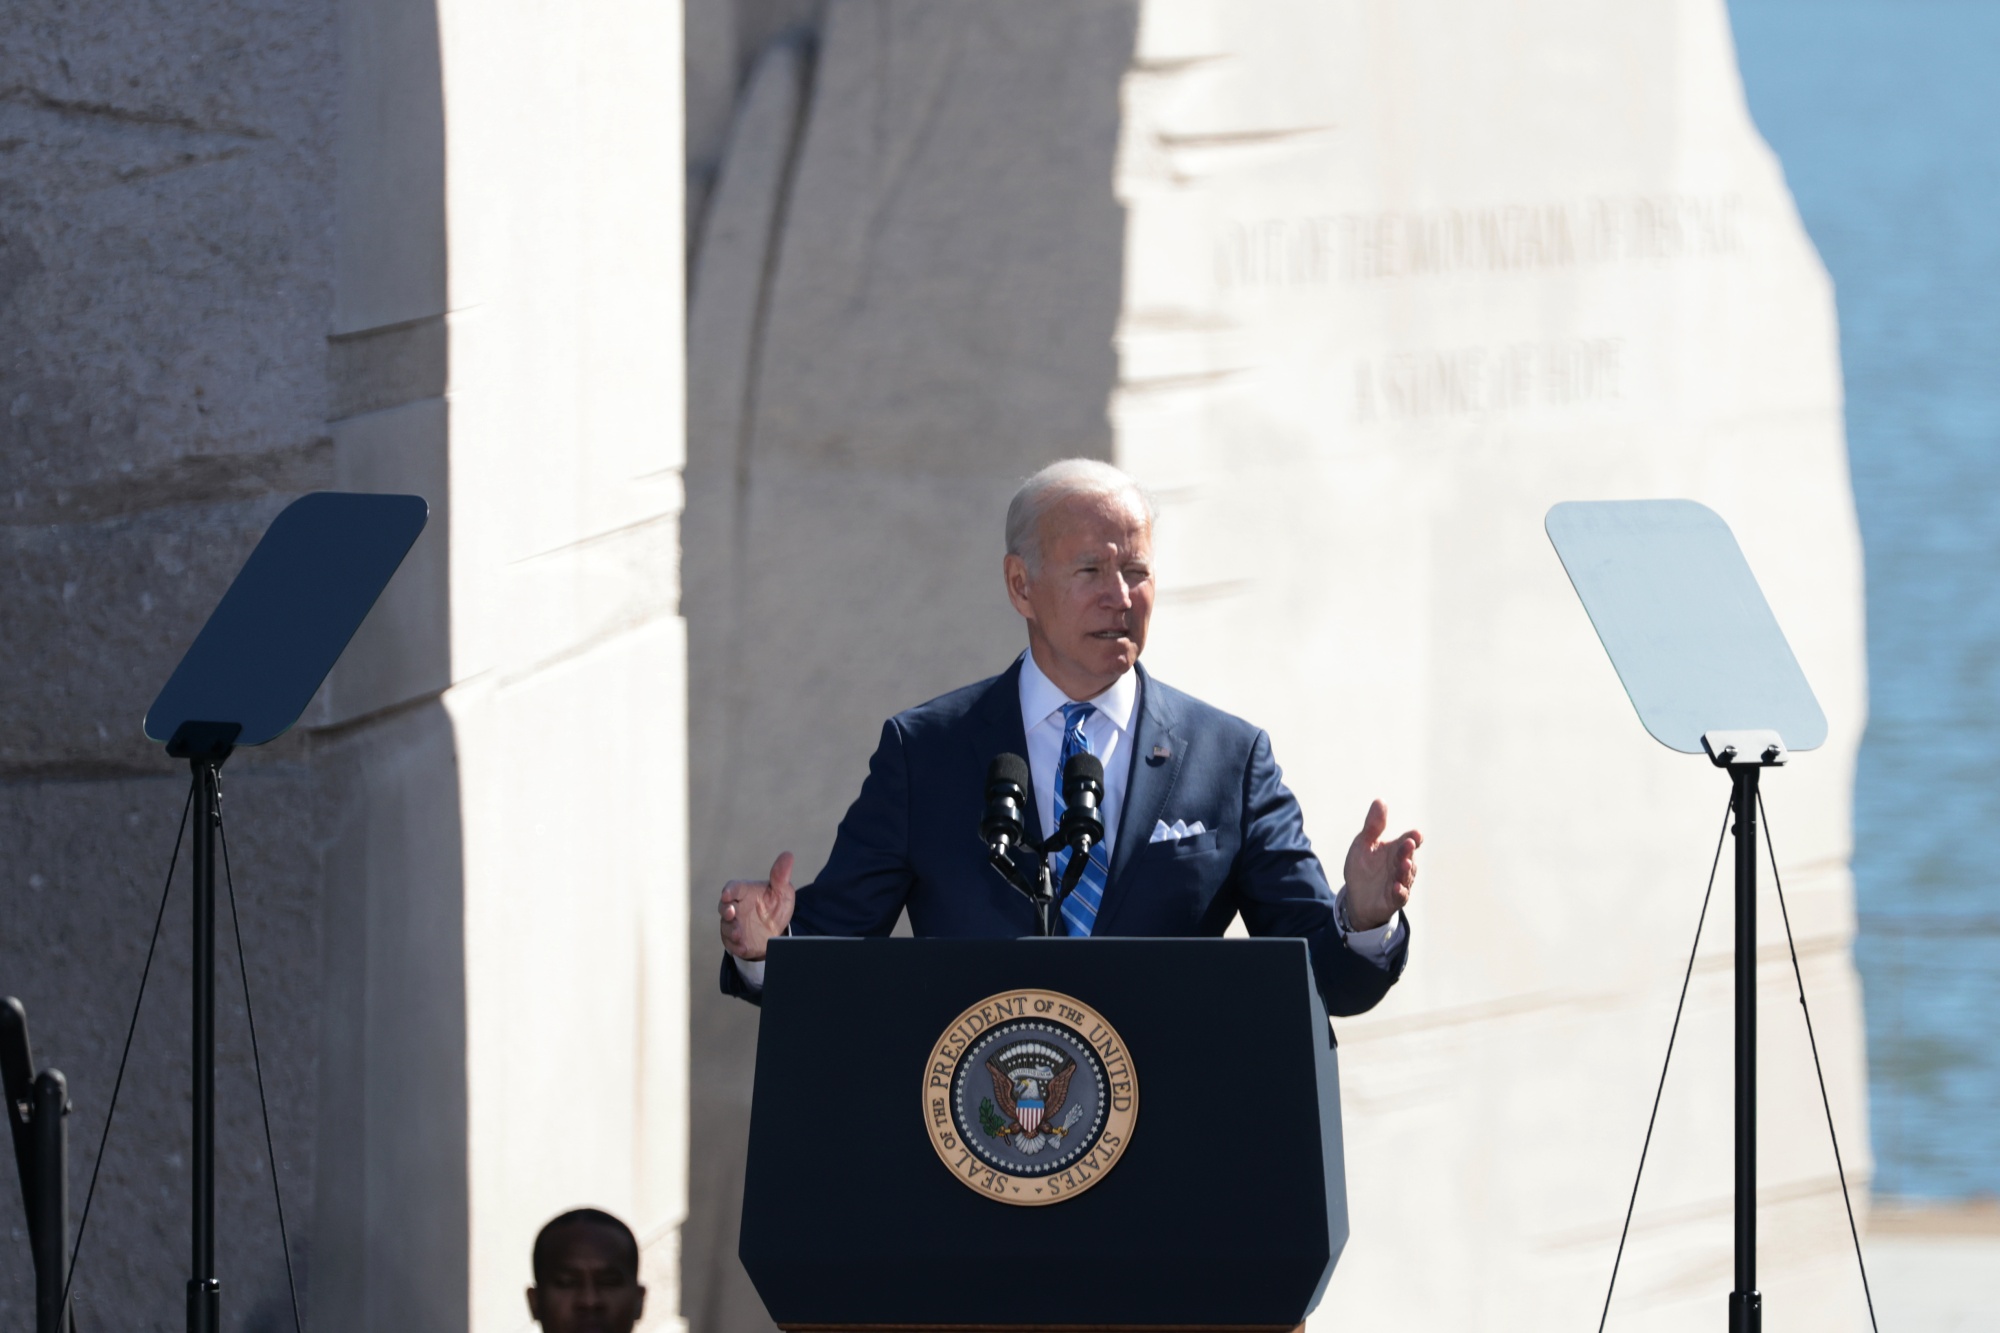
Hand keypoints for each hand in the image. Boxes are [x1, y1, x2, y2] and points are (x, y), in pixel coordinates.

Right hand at [719, 852, 795, 960]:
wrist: (775, 932)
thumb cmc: (775, 906)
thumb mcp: (782, 891)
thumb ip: (781, 875)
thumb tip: (788, 855)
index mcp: (744, 892)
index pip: (733, 887)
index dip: (729, 890)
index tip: (727, 894)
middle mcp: (735, 907)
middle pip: (724, 907)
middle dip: (726, 910)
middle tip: (731, 913)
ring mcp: (733, 924)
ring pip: (726, 926)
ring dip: (731, 930)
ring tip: (739, 934)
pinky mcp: (735, 940)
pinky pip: (732, 944)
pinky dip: (736, 946)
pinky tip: (744, 947)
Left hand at [1342, 800, 1420, 930]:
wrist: (1356, 897)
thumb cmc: (1363, 868)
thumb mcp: (1363, 844)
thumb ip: (1373, 826)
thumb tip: (1380, 800)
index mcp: (1396, 850)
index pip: (1409, 840)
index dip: (1414, 837)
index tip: (1415, 834)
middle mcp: (1401, 865)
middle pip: (1408, 856)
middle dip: (1407, 851)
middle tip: (1409, 843)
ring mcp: (1399, 882)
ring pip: (1406, 875)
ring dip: (1406, 870)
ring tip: (1405, 863)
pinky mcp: (1393, 899)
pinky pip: (1400, 895)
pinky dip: (1399, 891)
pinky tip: (1396, 887)